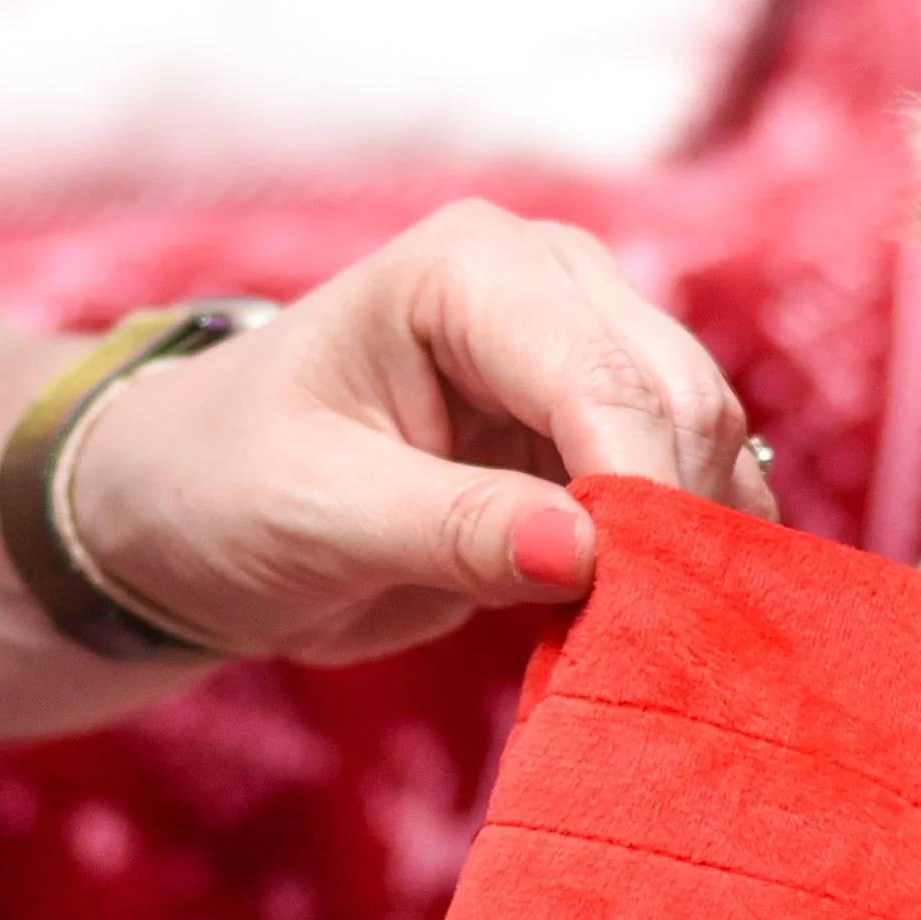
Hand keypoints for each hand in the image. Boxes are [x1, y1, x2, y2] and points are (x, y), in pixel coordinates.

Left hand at [68, 200, 774, 665]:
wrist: (205, 512)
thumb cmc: (228, 490)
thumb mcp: (317, 517)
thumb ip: (452, 531)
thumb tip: (582, 556)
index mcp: (470, 268)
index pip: (603, 381)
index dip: (639, 502)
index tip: (635, 615)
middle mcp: (554, 284)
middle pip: (685, 405)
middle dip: (681, 531)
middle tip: (655, 650)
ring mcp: (596, 352)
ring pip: (715, 449)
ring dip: (701, 553)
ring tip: (662, 648)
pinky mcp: (616, 433)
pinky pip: (703, 495)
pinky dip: (697, 564)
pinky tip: (668, 626)